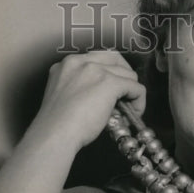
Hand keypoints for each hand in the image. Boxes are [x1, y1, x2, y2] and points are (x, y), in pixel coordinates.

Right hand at [31, 51, 146, 152]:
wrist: (54, 134)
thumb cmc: (57, 125)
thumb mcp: (67, 96)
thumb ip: (83, 88)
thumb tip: (105, 96)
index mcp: (68, 64)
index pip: (99, 58)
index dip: (110, 73)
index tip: (113, 90)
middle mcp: (80, 62)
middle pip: (116, 59)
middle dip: (125, 76)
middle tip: (127, 96)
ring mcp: (95, 70)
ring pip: (128, 74)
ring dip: (132, 91)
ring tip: (128, 110)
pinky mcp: (109, 83)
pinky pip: (135, 87)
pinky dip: (139, 100)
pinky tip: (133, 113)